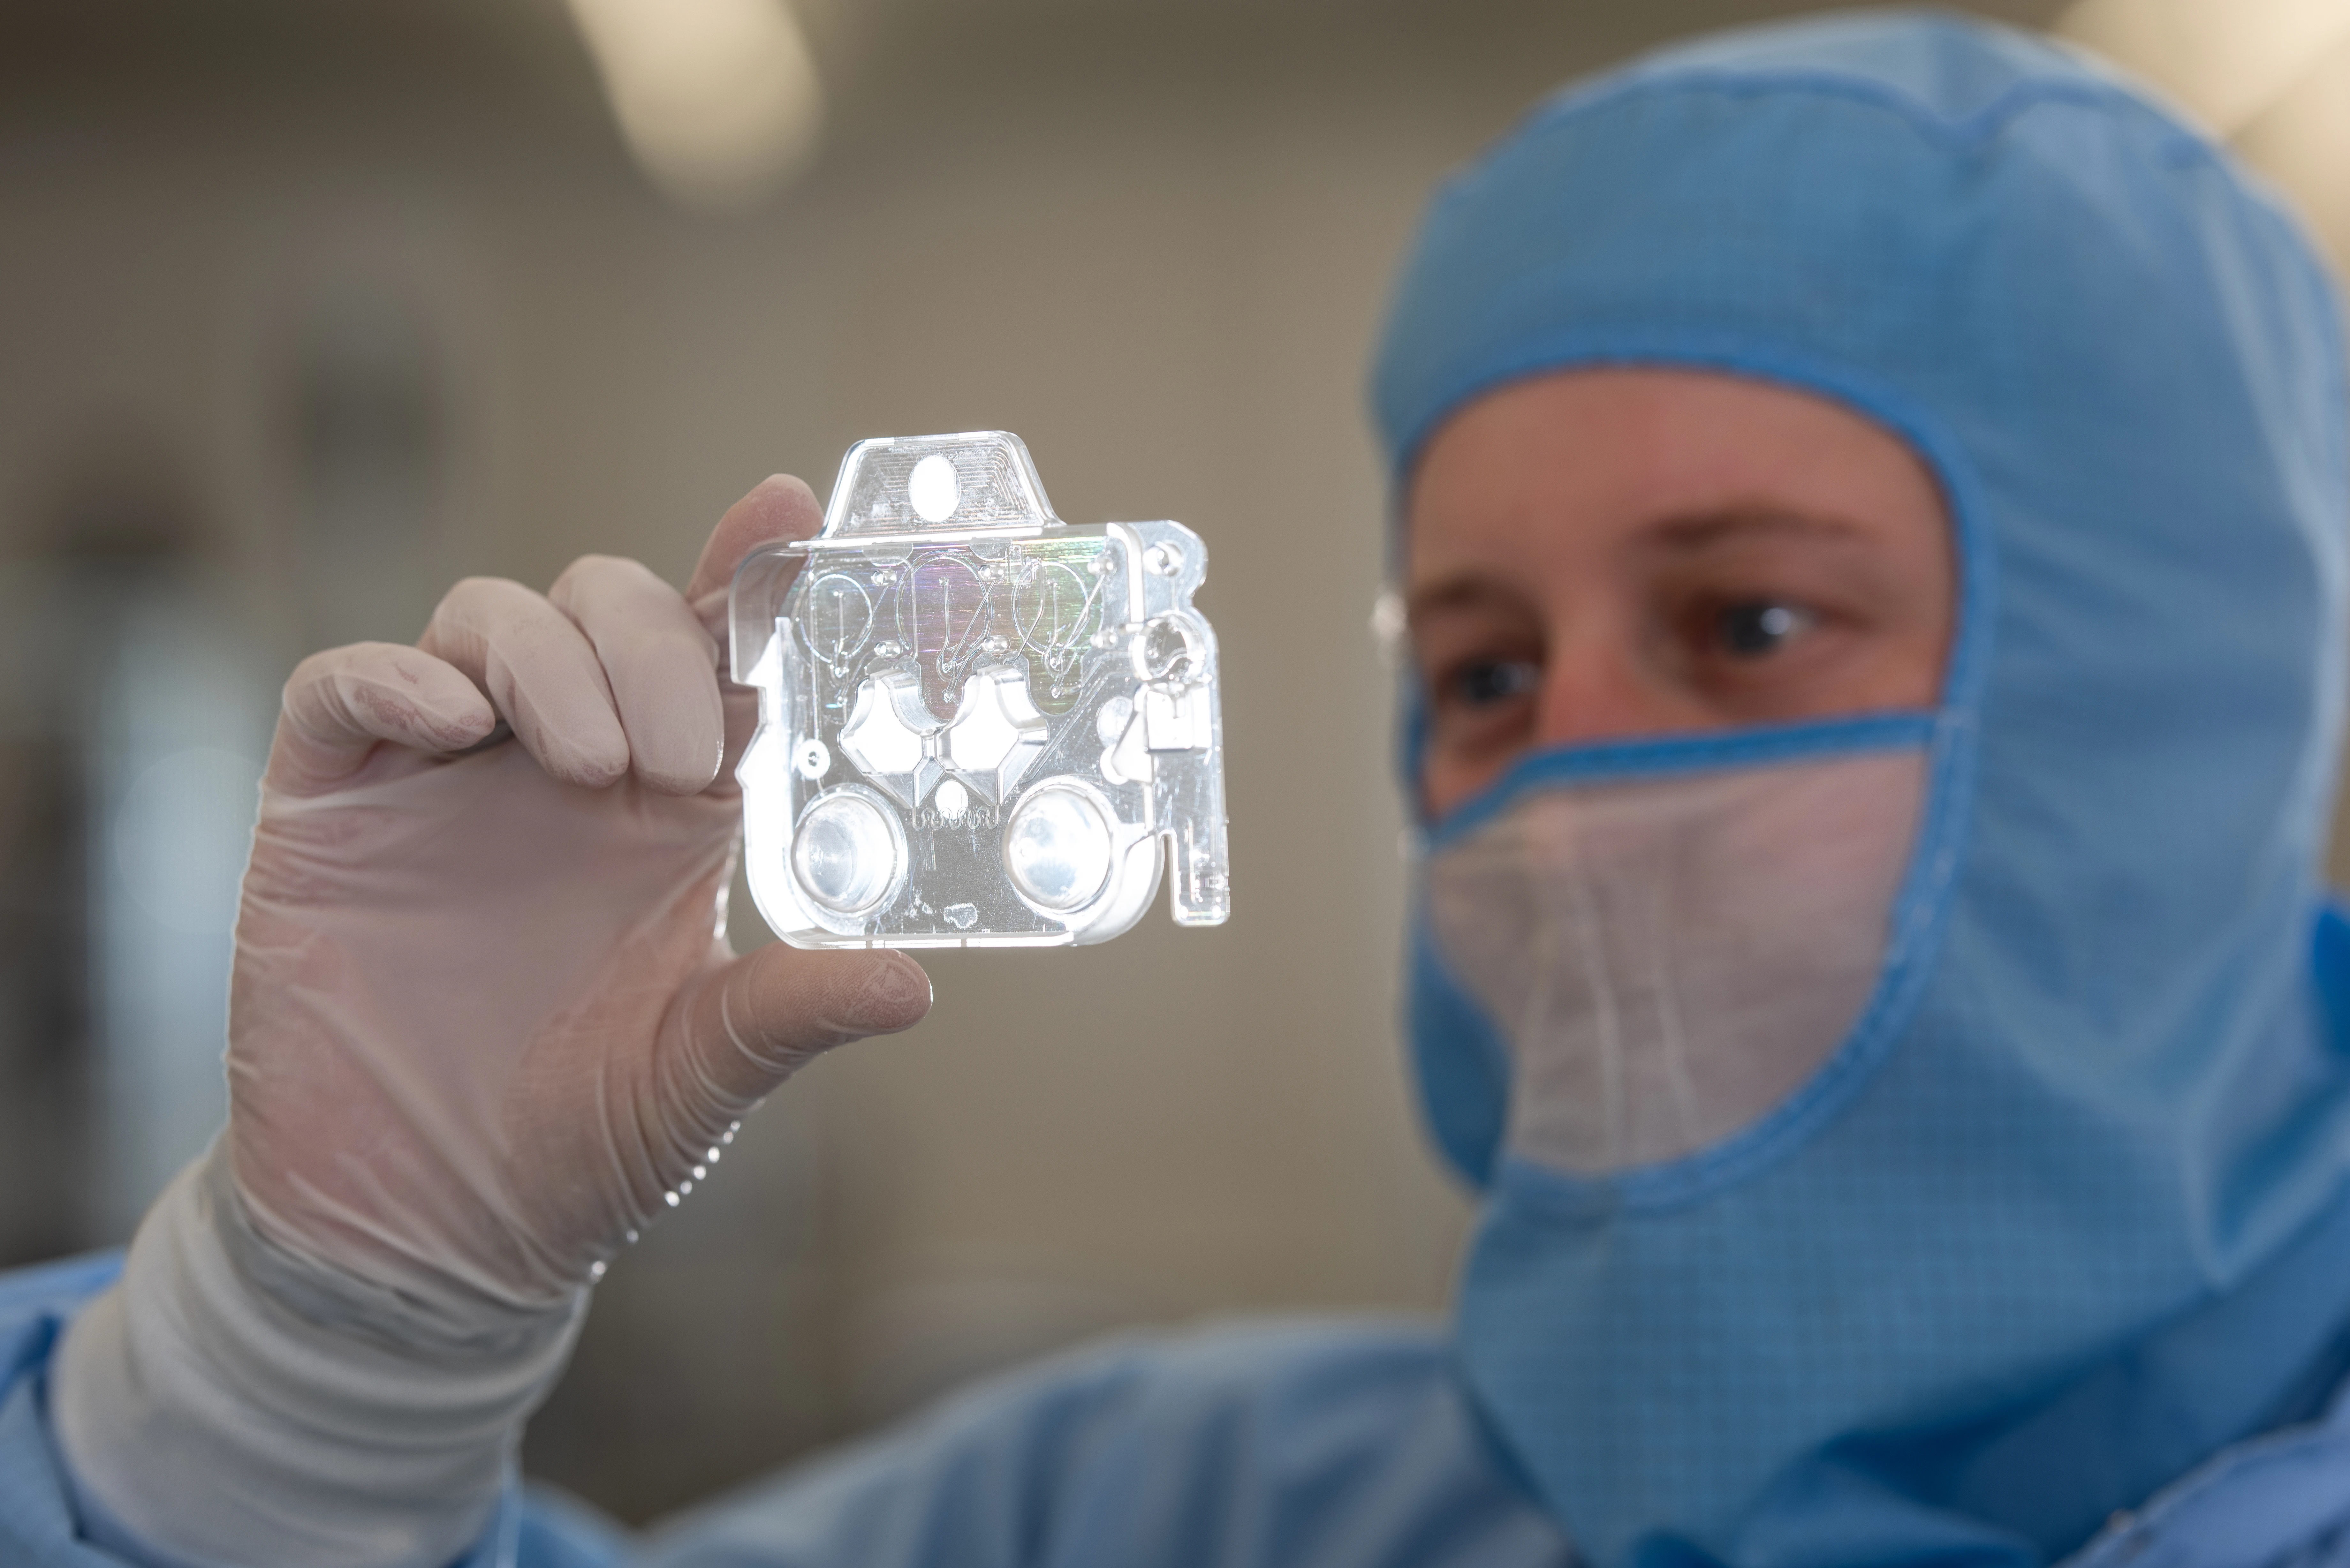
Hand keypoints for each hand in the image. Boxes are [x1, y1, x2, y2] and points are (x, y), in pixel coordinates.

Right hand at [224, 476, 931, 1322]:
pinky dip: (395, 678)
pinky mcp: (332, 803)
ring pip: (490, 616)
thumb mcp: (700, 1077)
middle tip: (669, 756)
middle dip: (648, 641)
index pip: (714, 655)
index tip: (792, 516)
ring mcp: (441, 775)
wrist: (424, 1230)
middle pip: (607, 602)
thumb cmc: (574, 1147)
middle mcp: (559, 766)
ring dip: (548, 660)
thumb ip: (792, 1012)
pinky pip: (348, 685)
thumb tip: (917, 984)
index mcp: (664, 808)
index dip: (749, 575)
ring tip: (587, 765)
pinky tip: (449, 724)